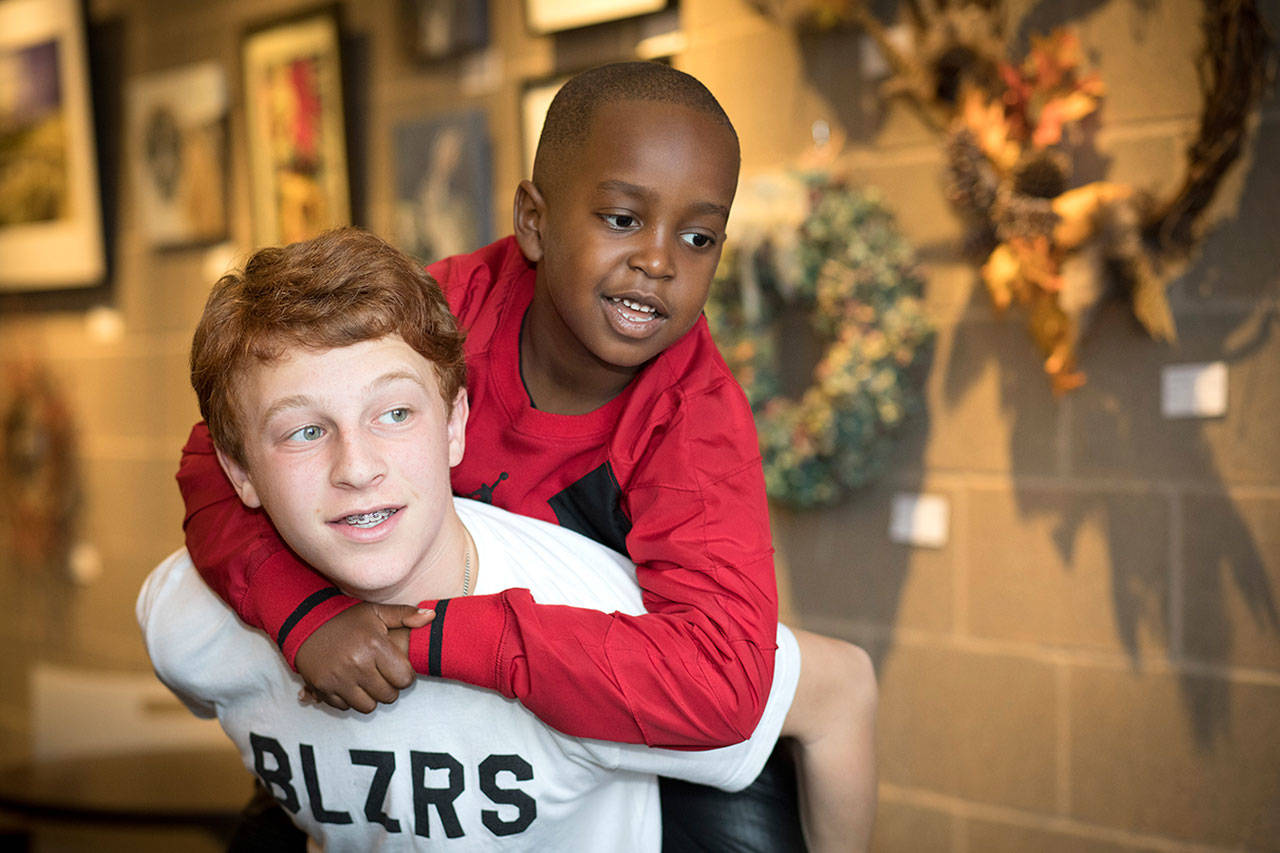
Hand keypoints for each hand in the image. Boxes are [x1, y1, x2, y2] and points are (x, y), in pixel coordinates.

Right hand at [293, 602, 432, 712]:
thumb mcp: (376, 612)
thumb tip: (431, 616)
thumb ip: (405, 615)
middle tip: (383, 676)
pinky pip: (345, 707)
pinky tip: (351, 684)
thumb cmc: (345, 619)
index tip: (397, 669)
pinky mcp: (323, 688)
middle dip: (390, 688)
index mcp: (375, 646)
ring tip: (368, 682)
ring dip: (371, 697)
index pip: (404, 679)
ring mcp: (339, 679)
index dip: (404, 676)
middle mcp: (358, 665)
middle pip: (388, 695)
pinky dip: (350, 700)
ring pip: (368, 706)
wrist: (306, 622)